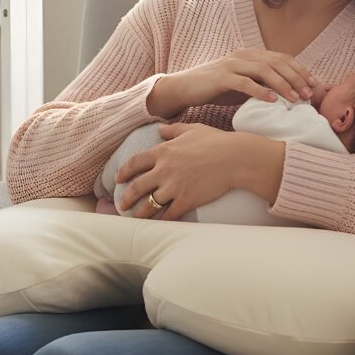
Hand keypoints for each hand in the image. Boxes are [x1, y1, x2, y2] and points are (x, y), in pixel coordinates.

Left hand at [115, 123, 273, 221]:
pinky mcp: (186, 200)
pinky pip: (169, 214)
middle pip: (137, 187)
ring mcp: (174, 187)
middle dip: (126, 198)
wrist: (235, 158)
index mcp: (164, 151)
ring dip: (140, 214)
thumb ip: (173, 130)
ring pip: (149, 204)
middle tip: (121, 205)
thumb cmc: (216, 141)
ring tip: (135, 219)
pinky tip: (158, 224)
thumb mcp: (192, 129)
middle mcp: (164, 170)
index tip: (118, 179)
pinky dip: (162, 220)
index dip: (124, 172)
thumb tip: (160, 129)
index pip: (135, 162)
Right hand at [147, 49, 319, 118]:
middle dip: (296, 78)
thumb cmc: (215, 89)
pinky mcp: (221, 77)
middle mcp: (243, 56)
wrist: (184, 88)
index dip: (300, 69)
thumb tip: (287, 96)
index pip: (282, 58)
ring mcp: (232, 64)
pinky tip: (273, 100)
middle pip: (277, 63)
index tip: (314, 84)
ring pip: (264, 71)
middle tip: (309, 94)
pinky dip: (261, 91)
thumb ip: (261, 85)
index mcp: (251, 55)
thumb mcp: (242, 85)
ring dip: (283, 85)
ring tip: (295, 98)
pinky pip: (245, 82)